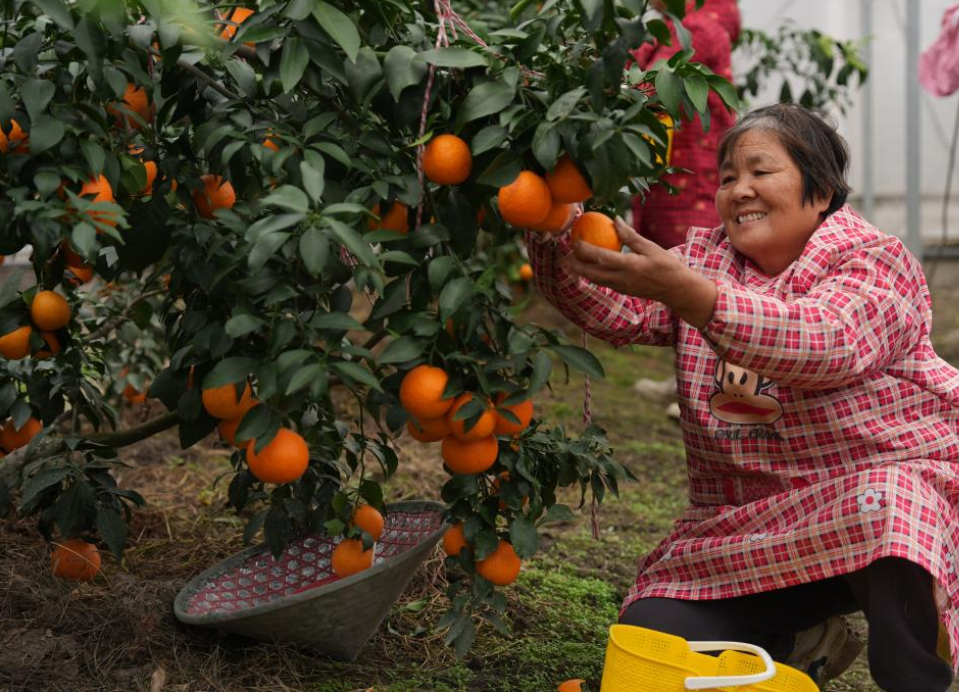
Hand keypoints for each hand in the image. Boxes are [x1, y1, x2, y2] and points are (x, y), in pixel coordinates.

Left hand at [566, 216, 717, 327]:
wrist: (676, 289)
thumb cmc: (666, 265)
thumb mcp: (649, 247)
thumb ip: (630, 235)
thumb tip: (614, 220)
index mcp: (629, 265)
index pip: (600, 257)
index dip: (584, 250)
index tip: (576, 241)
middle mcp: (622, 279)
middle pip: (591, 273)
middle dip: (576, 265)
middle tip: (565, 255)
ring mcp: (621, 287)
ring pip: (595, 280)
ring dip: (582, 272)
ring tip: (571, 262)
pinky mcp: (623, 290)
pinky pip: (603, 282)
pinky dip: (593, 275)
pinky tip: (589, 268)